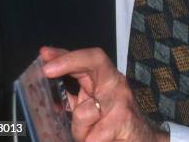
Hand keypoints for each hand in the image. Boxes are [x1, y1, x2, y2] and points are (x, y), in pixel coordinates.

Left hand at [41, 46, 168, 141]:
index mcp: (106, 79)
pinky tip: (101, 140)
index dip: (67, 54)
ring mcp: (121, 101)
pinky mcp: (124, 121)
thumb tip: (48, 97)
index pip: (89, 58)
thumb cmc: (114, 124)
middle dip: (68, 61)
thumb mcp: (92, 108)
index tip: (45, 54)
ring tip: (91, 135)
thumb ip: (74, 99)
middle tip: (47, 70)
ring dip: (80, 131)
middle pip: (93, 61)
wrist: (142, 141)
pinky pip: (92, 136)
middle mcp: (116, 84)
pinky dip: (89, 141)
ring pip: (83, 112)